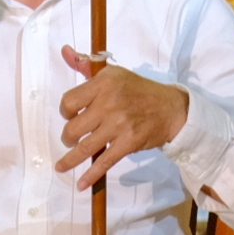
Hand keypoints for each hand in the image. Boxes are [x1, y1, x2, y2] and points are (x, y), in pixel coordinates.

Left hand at [54, 48, 188, 188]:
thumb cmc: (138, 90)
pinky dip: (91, 174)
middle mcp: (109, 102)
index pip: (69, 102)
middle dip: (68, 136)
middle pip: (73, 127)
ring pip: (84, 146)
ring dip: (71, 158)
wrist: (170, 108)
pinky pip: (104, 161)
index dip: (66, 112)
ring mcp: (118, 124)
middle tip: (72, 137)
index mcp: (103, 83)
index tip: (71, 115)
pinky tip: (81, 183)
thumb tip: (64, 51)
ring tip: (62, 165)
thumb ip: (86, 64)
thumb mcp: (113, 73)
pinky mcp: (128, 142)